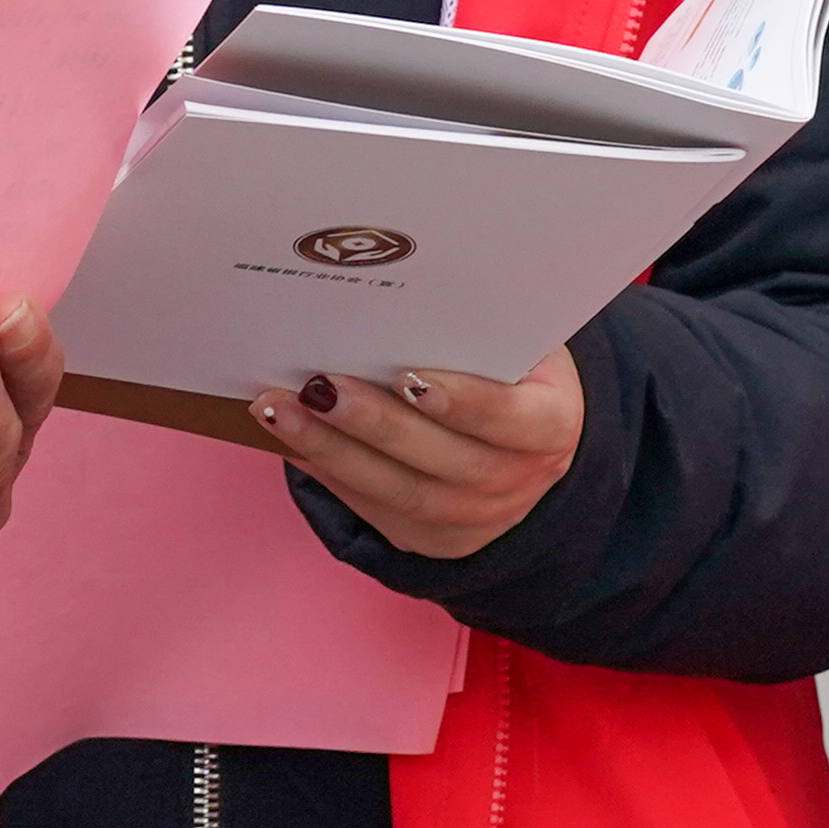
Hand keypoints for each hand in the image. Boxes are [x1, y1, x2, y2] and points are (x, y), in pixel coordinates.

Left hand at [251, 351, 583, 562]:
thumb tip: (412, 290)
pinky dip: (324, 470)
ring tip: (279, 406)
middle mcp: (514, 481)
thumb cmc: (512, 373)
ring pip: (396, 491)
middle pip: (441, 460)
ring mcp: (472, 519)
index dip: (462, 401)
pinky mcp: (425, 537)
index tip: (409, 376)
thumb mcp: (523, 346)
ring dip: (329, 448)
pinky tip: (287, 435)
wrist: (521, 446)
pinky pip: (369, 507)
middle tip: (319, 385)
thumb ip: (485, 326)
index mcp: (549, 426)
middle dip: (374, 423)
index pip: (507, 418)